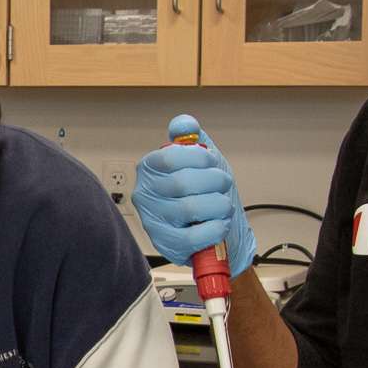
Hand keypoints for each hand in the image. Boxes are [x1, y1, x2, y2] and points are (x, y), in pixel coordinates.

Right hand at [131, 115, 257, 277]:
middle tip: (222, 185)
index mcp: (150, 168)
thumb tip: (183, 123)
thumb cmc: (204, 193)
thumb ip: (191, 140)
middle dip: (215, 182)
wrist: (214, 228)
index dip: (201, 159)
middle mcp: (145, 194)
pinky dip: (215, 228)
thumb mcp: (201, 160)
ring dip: (219, 206)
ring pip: (191, 208)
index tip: (212, 163)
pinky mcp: (165, 244)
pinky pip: (194, 235)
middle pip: (183, 182)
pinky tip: (218, 224)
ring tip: (221, 206)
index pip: (171, 156)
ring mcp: (153, 220)